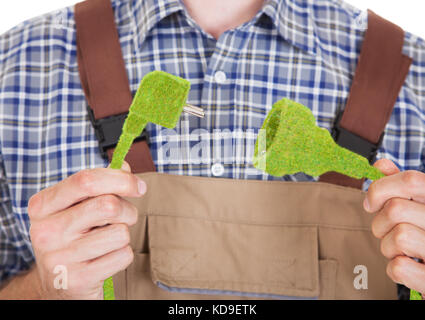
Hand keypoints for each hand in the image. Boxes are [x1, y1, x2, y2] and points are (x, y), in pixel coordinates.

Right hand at [28, 161, 144, 298]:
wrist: (57, 285)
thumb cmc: (73, 239)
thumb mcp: (76, 208)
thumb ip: (100, 185)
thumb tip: (125, 167)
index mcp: (43, 205)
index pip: (86, 180)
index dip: (121, 179)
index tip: (139, 186)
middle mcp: (46, 230)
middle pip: (108, 205)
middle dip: (127, 210)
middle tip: (124, 218)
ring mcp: (60, 258)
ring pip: (120, 232)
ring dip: (124, 235)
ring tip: (109, 241)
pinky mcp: (78, 280)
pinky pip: (123, 256)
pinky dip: (123, 255)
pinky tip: (106, 259)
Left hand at [364, 159, 424, 294]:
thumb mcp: (421, 206)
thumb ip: (404, 186)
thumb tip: (380, 164)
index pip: (411, 180)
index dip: (381, 189)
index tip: (370, 204)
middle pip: (395, 209)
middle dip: (380, 223)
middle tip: (387, 232)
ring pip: (398, 237)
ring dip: (388, 246)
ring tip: (401, 251)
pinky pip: (399, 267)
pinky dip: (395, 268)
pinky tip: (407, 266)